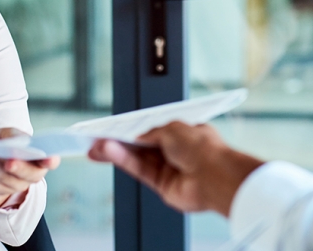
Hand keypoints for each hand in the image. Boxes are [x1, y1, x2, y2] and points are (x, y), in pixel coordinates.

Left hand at [0, 127, 60, 207]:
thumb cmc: (6, 142)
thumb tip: (14, 142)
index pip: (51, 161)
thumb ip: (13, 136)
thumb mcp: (9, 133)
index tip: (48, 157)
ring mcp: (16, 185)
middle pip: (28, 175)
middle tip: (9, 162)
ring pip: (5, 180)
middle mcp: (32, 175)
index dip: (51, 160)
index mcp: (40, 158)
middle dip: (18, 168)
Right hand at [88, 121, 263, 216]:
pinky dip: (124, 161)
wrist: (216, 176)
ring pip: (137, 158)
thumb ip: (149, 132)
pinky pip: (139, 171)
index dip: (132, 128)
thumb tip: (135, 136)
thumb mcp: (171, 127)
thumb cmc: (204, 148)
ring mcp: (169, 168)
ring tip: (97, 147)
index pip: (152, 129)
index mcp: (182, 132)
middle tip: (96, 138)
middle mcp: (175, 150)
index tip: (113, 127)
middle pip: (140, 145)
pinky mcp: (162, 185)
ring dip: (117, 151)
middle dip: (118, 141)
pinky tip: (110, 153)